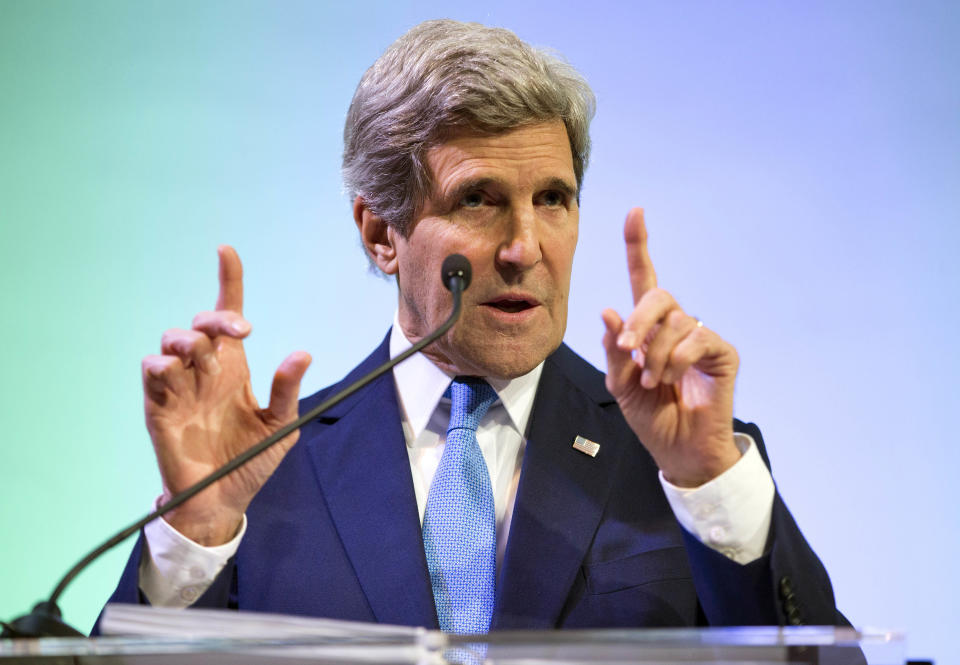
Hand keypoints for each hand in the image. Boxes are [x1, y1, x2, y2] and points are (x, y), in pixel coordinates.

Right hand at [141, 246, 310, 544]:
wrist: (222, 501)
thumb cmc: (250, 460)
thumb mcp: (280, 426)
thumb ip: (287, 390)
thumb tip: (302, 354)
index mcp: (234, 368)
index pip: (227, 315)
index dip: (227, 282)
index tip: (226, 252)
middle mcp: (205, 370)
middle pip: (200, 323)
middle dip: (217, 317)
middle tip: (240, 333)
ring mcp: (180, 386)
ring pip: (172, 340)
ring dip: (191, 341)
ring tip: (210, 362)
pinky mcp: (159, 406)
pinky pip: (152, 370)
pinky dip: (163, 365)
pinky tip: (179, 373)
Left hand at [601, 208, 740, 487]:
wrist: (679, 451)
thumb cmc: (652, 416)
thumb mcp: (621, 385)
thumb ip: (615, 350)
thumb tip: (608, 311)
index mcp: (648, 329)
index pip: (643, 278)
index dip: (639, 246)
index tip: (636, 212)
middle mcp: (675, 326)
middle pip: (658, 295)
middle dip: (639, 320)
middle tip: (629, 351)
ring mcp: (701, 338)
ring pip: (675, 320)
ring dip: (656, 353)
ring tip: (654, 381)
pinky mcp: (722, 353)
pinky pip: (698, 338)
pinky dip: (679, 359)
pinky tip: (673, 379)